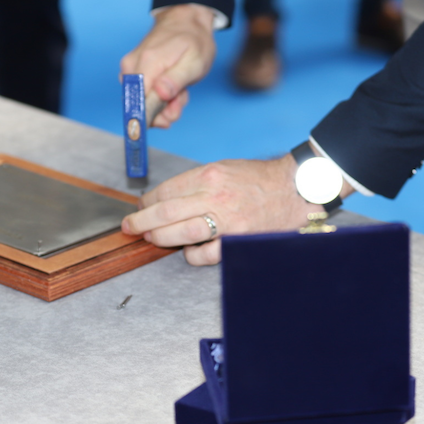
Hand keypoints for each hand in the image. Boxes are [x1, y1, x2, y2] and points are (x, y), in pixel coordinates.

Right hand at [120, 4, 216, 127]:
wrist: (186, 21)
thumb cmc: (193, 41)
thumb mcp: (194, 61)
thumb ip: (176, 80)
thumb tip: (159, 95)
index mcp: (147, 63)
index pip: (138, 101)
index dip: (153, 116)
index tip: (169, 118)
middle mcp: (132, 66)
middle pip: (139, 104)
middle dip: (164, 109)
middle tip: (182, 100)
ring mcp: (130, 68)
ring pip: (143, 101)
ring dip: (165, 103)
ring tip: (181, 90)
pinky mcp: (132, 71)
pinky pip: (144, 93)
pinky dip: (160, 96)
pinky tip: (173, 87)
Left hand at [121, 154, 323, 265]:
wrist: (294, 189)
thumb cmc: (258, 179)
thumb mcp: (224, 169)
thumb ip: (196, 182)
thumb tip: (166, 197)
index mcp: (209, 176)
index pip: (166, 191)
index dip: (147, 202)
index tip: (139, 208)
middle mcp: (215, 197)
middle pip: (165, 212)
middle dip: (141, 222)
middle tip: (129, 227)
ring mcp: (226, 221)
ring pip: (179, 233)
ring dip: (159, 238)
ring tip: (151, 239)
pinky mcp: (237, 241)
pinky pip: (204, 254)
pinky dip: (191, 255)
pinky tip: (188, 251)